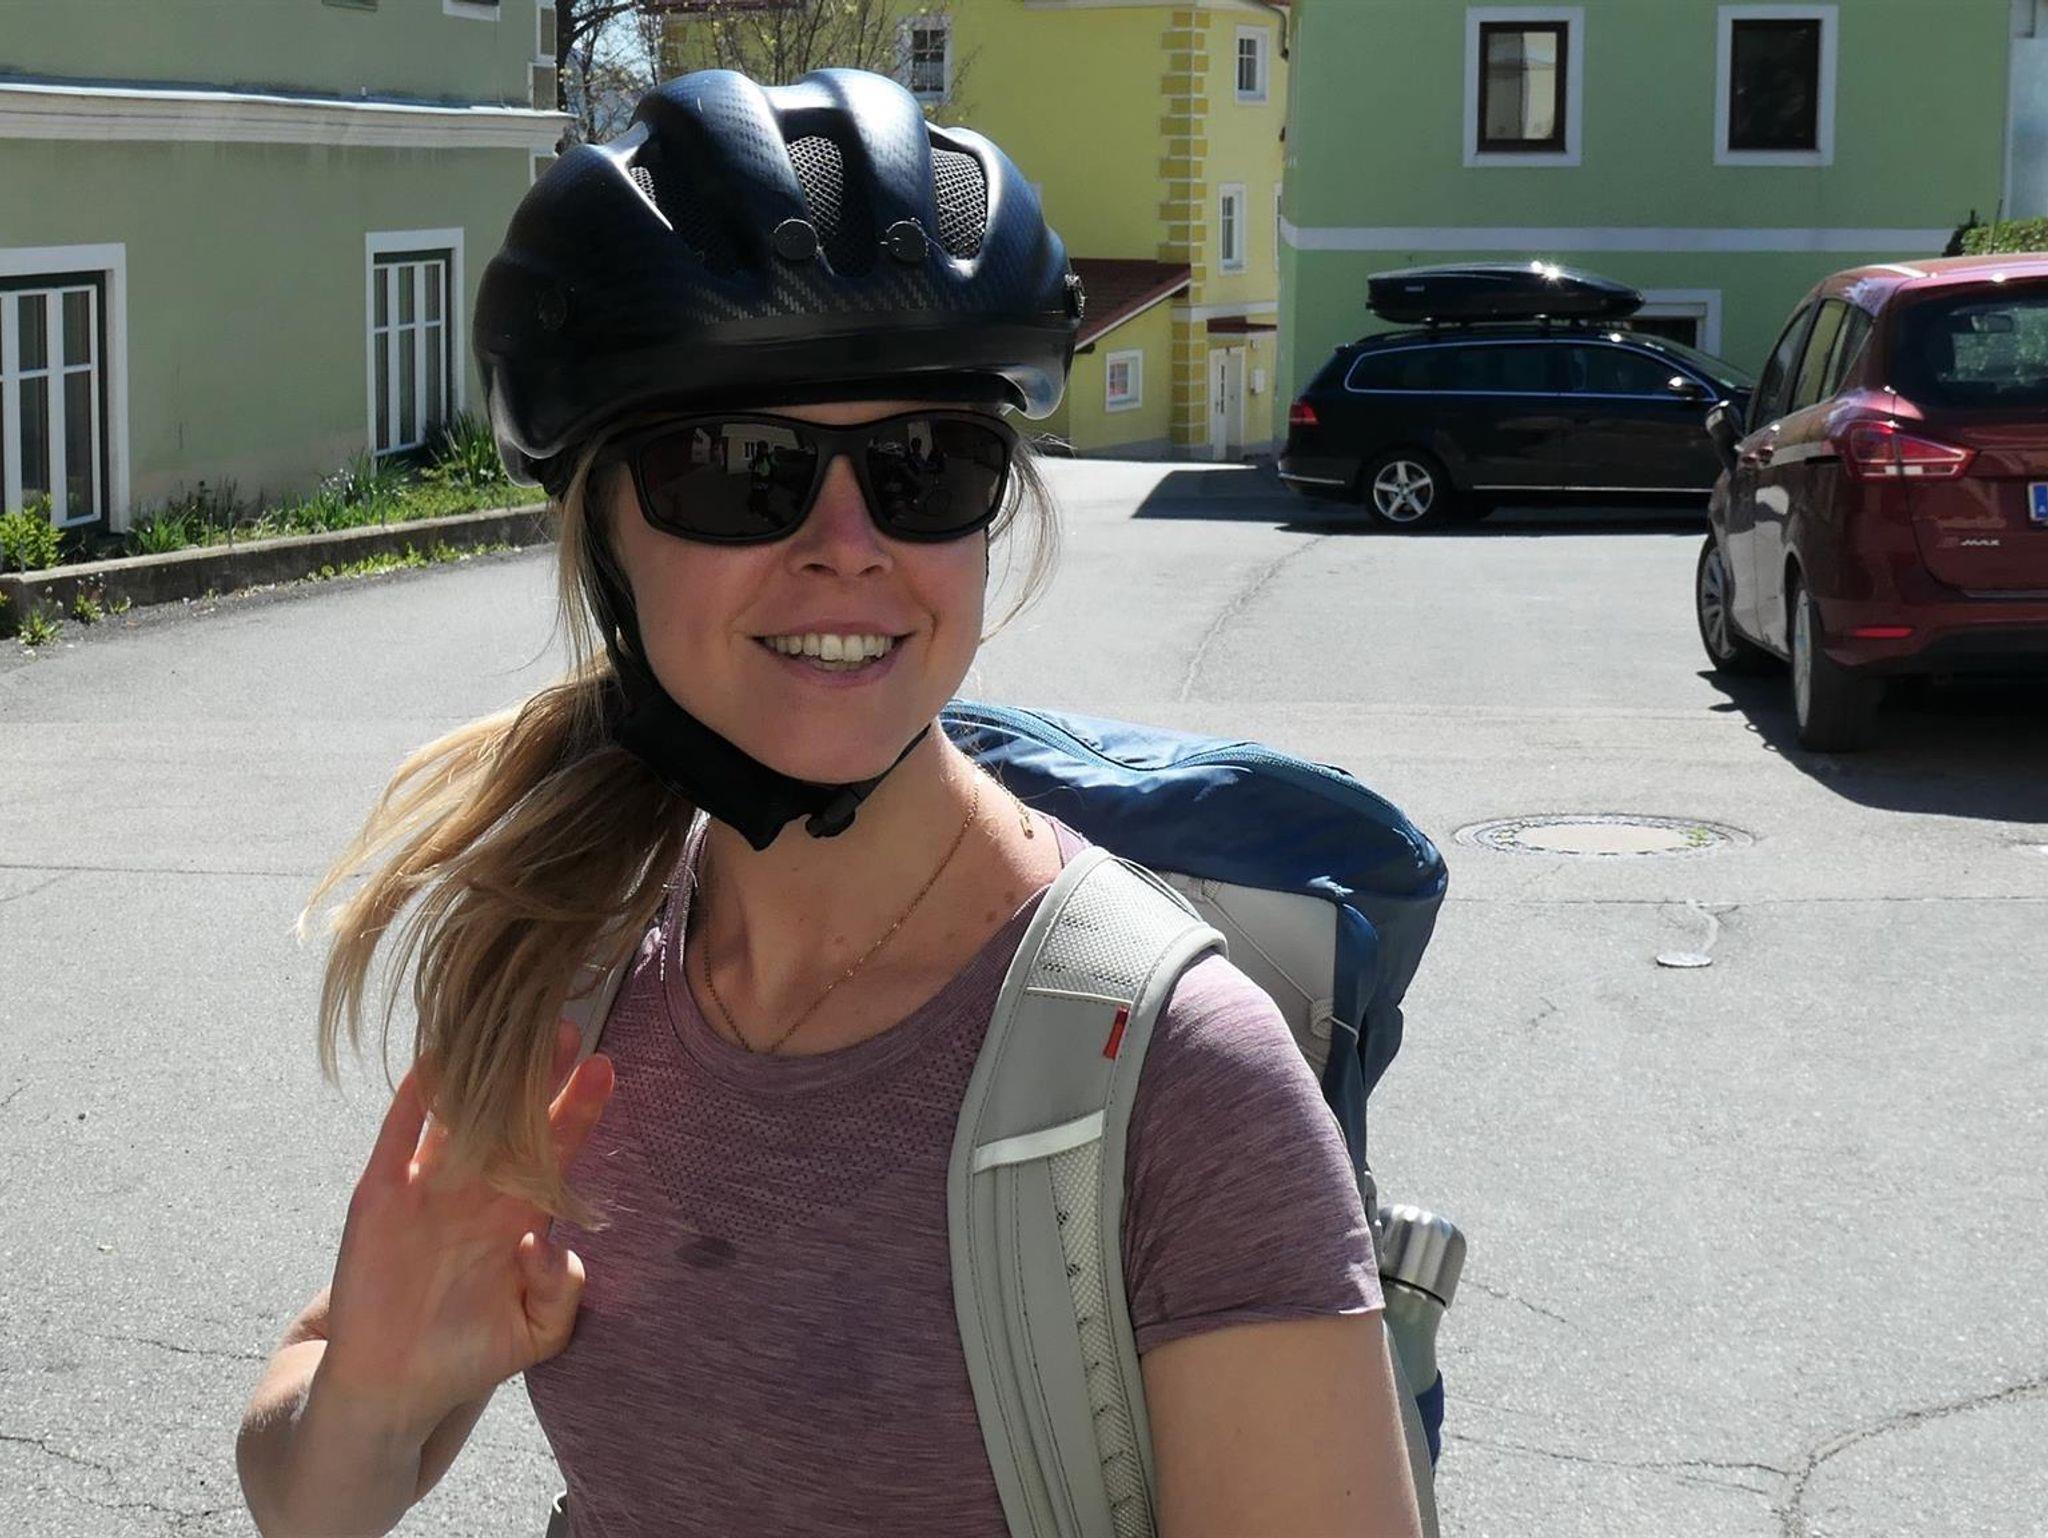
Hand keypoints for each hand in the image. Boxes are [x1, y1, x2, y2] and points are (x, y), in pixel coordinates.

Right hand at [319, 1021, 614, 1435]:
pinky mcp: (380, 1197)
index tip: (605, 1068)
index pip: (557, 1149)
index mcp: (519, 1213)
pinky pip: (398, 1139)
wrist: (393, 1386)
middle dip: (541, 1075)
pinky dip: (413, 1102)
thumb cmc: (469, 1354)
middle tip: (568, 1028)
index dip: (579, 1108)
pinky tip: (433, 1062)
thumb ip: (561, 1292)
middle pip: (515, 1118)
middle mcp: (477, 1189)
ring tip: (508, 1029)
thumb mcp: (535, 1333)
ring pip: (459, 1116)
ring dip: (481, 1074)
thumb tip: (552, 1242)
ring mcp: (427, 1188)